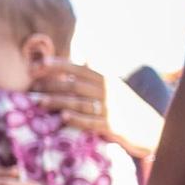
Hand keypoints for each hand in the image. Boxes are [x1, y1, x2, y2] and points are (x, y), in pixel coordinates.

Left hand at [31, 59, 161, 161]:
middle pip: (75, 84)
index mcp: (106, 79)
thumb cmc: (127, 107)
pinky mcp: (113, 127)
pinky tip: (62, 117)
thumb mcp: (114, 86)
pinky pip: (92, 121)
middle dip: (52, 84)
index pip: (78, 68)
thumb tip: (82, 55)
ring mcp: (110, 109)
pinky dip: (77, 118)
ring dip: (58, 101)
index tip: (37, 65)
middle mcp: (107, 91)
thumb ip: (97, 74)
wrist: (153, 129)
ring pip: (79, 102)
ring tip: (39, 102)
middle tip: (31, 86)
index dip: (57, 66)